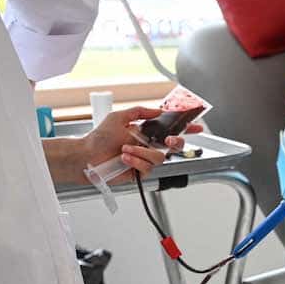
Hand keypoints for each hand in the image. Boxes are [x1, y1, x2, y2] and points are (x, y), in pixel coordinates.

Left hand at [82, 106, 203, 183]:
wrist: (87, 156)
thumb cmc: (99, 138)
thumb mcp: (119, 117)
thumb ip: (140, 112)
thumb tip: (157, 110)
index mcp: (146, 132)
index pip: (170, 129)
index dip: (185, 128)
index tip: (197, 126)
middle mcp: (148, 146)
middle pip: (174, 145)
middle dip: (175, 141)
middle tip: (167, 139)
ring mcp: (145, 160)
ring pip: (159, 157)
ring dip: (141, 152)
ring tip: (125, 149)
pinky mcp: (141, 173)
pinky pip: (148, 168)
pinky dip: (135, 162)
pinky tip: (124, 158)